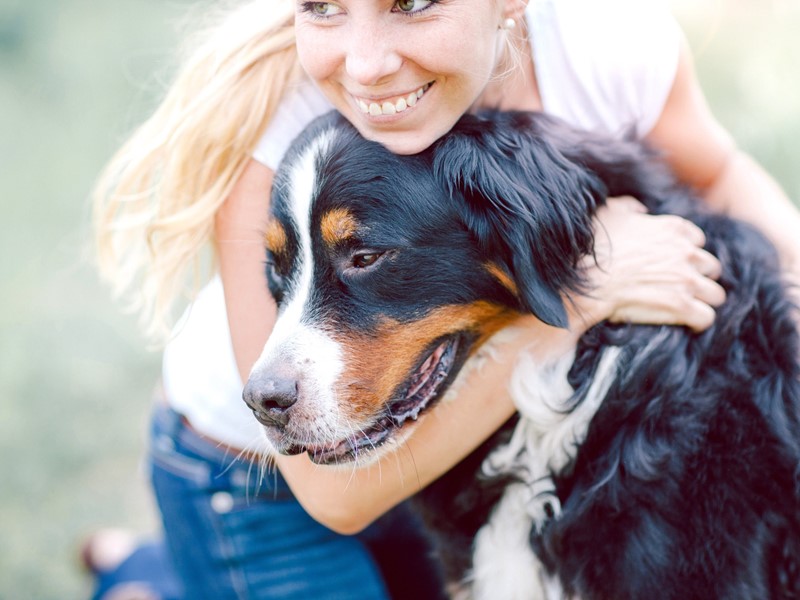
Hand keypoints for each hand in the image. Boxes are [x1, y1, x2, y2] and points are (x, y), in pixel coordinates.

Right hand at [573, 196, 725, 332]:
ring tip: (686, 309)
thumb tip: (639, 211)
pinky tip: (687, 324)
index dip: (686, 253)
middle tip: (680, 288)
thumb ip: (630, 207)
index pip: (697, 240)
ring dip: (702, 301)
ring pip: (715, 294)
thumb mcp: (609, 212)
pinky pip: (705, 317)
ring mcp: (686, 280)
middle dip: (699, 277)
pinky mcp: (681, 306)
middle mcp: (686, 253)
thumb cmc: (592, 247)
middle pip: (711, 267)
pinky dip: (698, 322)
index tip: (673, 263)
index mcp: (673, 229)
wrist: (586, 279)